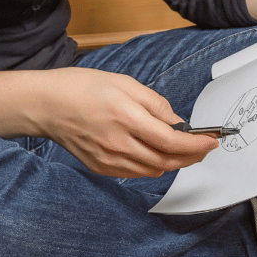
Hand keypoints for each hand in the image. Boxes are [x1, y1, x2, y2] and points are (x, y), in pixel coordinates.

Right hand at [33, 68, 217, 177]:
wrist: (44, 105)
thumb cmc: (82, 88)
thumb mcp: (124, 84)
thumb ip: (155, 104)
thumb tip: (177, 122)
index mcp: (126, 118)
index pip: (172, 141)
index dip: (197, 145)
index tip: (212, 141)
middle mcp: (119, 143)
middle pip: (167, 160)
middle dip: (192, 156)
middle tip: (204, 148)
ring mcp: (109, 159)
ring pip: (155, 170)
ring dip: (175, 163)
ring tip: (185, 151)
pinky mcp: (102, 168)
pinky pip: (137, 172)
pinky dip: (154, 166)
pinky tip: (157, 154)